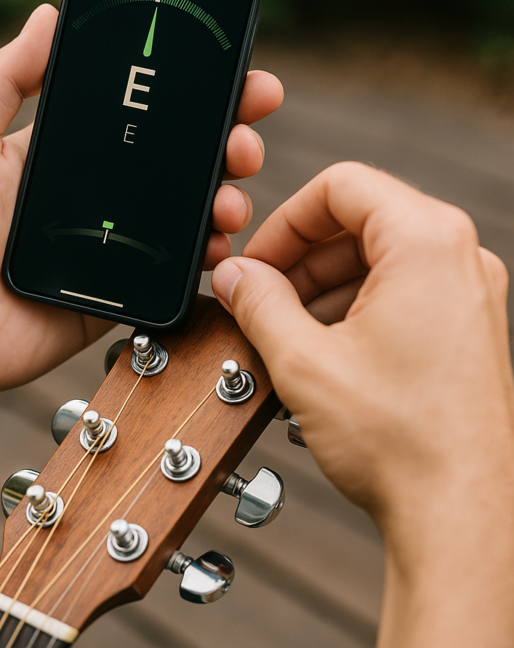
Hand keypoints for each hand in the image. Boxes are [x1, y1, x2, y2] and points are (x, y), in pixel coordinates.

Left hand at [0, 5, 283, 412]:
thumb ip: (5, 80)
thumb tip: (48, 16)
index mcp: (68, 155)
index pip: (141, 116)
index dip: (189, 96)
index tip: (234, 77)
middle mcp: (98, 197)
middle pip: (178, 162)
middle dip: (225, 141)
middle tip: (244, 134)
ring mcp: (113, 247)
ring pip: (187, 216)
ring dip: (223, 198)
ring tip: (231, 195)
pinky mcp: (118, 294)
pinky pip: (173, 274)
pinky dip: (204, 259)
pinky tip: (216, 245)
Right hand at [211, 162, 513, 646]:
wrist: (462, 515)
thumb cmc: (404, 443)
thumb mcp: (303, 360)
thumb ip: (258, 303)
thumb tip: (235, 276)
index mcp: (427, 243)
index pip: (341, 187)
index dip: (285, 221)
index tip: (257, 260)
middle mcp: (460, 259)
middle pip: (359, 222)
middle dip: (299, 258)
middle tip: (260, 297)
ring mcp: (468, 295)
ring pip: (376, 259)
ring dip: (320, 287)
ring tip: (284, 331)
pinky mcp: (465, 329)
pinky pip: (398, 292)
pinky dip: (351, 308)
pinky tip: (319, 350)